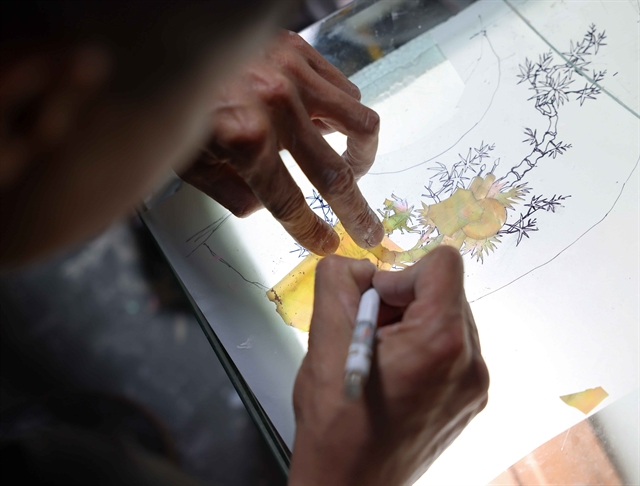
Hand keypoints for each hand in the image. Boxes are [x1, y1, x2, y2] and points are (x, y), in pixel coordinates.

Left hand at [179, 30, 383, 255]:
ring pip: (360, 123)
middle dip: (358, 212)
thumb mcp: (192, 162)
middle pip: (337, 175)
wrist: (166, 46)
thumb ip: (234, 194)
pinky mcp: (301, 52)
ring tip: (351, 166)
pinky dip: (345, 114)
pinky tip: (328, 124)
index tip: (327, 243)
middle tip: (369, 231)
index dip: (312, 232)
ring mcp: (295, 76)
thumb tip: (268, 208)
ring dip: (361, 155)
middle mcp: (279, 108)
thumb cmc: (178, 105)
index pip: (292, 204)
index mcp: (248, 141)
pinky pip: (345, 90)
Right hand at [289, 247, 488, 485]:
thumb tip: (362, 267)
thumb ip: (338, 280)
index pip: (444, 263)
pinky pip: (453, 348)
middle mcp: (472, 360)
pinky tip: (397, 376)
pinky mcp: (472, 399)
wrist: (351, 485)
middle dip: (404, 302)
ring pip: (449, 318)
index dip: (401, 273)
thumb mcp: (324, 337)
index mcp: (442, 340)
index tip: (374, 306)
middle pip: (446, 291)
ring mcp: (477, 384)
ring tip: (383, 357)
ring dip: (413, 323)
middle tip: (371, 334)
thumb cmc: (336, 419)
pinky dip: (425, 348)